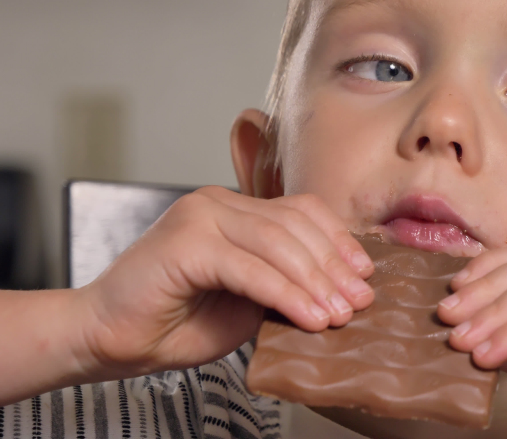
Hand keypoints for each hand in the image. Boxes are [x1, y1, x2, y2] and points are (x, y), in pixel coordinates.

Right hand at [71, 186, 374, 380]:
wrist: (107, 339)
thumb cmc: (174, 322)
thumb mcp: (246, 300)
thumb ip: (283, 284)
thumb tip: (338, 290)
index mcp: (233, 209)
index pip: (301, 211)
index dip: (338, 240)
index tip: (365, 274)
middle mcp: (216, 202)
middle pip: (295, 224)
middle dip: (335, 265)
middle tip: (360, 300)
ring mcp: (199, 216)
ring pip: (278, 243)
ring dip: (316, 282)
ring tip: (340, 314)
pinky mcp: (185, 242)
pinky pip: (251, 268)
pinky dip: (287, 294)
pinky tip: (310, 317)